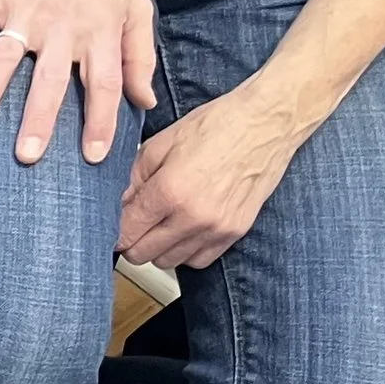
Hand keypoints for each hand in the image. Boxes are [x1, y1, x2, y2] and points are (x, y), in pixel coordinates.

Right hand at [0, 0, 156, 163]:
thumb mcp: (134, 6)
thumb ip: (140, 56)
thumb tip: (146, 101)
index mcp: (99, 30)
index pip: (105, 82)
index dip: (101, 119)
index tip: (93, 156)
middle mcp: (63, 24)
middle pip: (51, 79)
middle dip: (39, 119)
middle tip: (27, 157)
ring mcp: (26, 10)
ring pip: (5, 59)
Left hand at [116, 83, 309, 268]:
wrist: (269, 121)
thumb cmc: (218, 125)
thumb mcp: (162, 143)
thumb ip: (133, 178)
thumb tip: (116, 204)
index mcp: (170, 191)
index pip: (126, 233)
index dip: (115, 229)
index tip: (116, 223)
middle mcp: (193, 217)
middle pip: (142, 255)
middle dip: (133, 240)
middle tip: (138, 222)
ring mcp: (216, 228)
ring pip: (167, 262)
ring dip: (159, 247)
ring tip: (164, 222)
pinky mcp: (235, 233)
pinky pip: (197, 261)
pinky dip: (186, 251)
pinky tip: (187, 228)